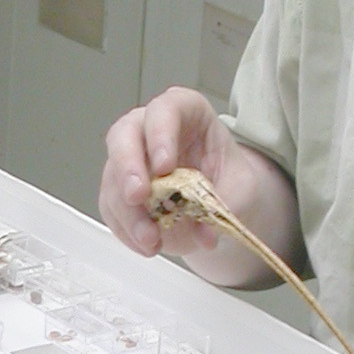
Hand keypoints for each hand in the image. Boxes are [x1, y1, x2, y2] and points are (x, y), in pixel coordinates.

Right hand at [99, 87, 243, 258]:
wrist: (218, 203)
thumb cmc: (229, 180)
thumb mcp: (241, 189)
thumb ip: (225, 206)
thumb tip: (205, 234)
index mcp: (185, 112)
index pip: (166, 110)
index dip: (160, 134)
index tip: (165, 167)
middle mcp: (149, 128)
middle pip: (124, 136)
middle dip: (128, 168)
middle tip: (139, 198)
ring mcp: (129, 157)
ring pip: (113, 177)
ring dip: (129, 212)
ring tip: (152, 240)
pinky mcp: (118, 188)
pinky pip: (111, 206)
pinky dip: (126, 229)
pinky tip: (146, 244)